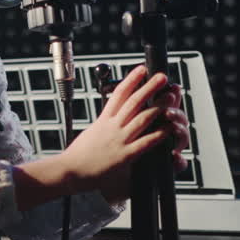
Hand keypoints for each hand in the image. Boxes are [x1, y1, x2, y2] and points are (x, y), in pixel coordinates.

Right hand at [58, 66, 169, 196]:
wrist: (70, 170)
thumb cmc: (77, 155)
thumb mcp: (90, 133)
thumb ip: (103, 125)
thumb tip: (109, 119)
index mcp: (103, 120)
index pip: (118, 94)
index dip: (131, 79)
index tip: (141, 69)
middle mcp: (112, 126)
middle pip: (133, 102)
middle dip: (149, 87)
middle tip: (161, 76)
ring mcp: (119, 140)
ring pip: (142, 118)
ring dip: (157, 106)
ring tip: (170, 96)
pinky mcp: (124, 156)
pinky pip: (145, 142)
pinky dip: (158, 134)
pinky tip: (168, 127)